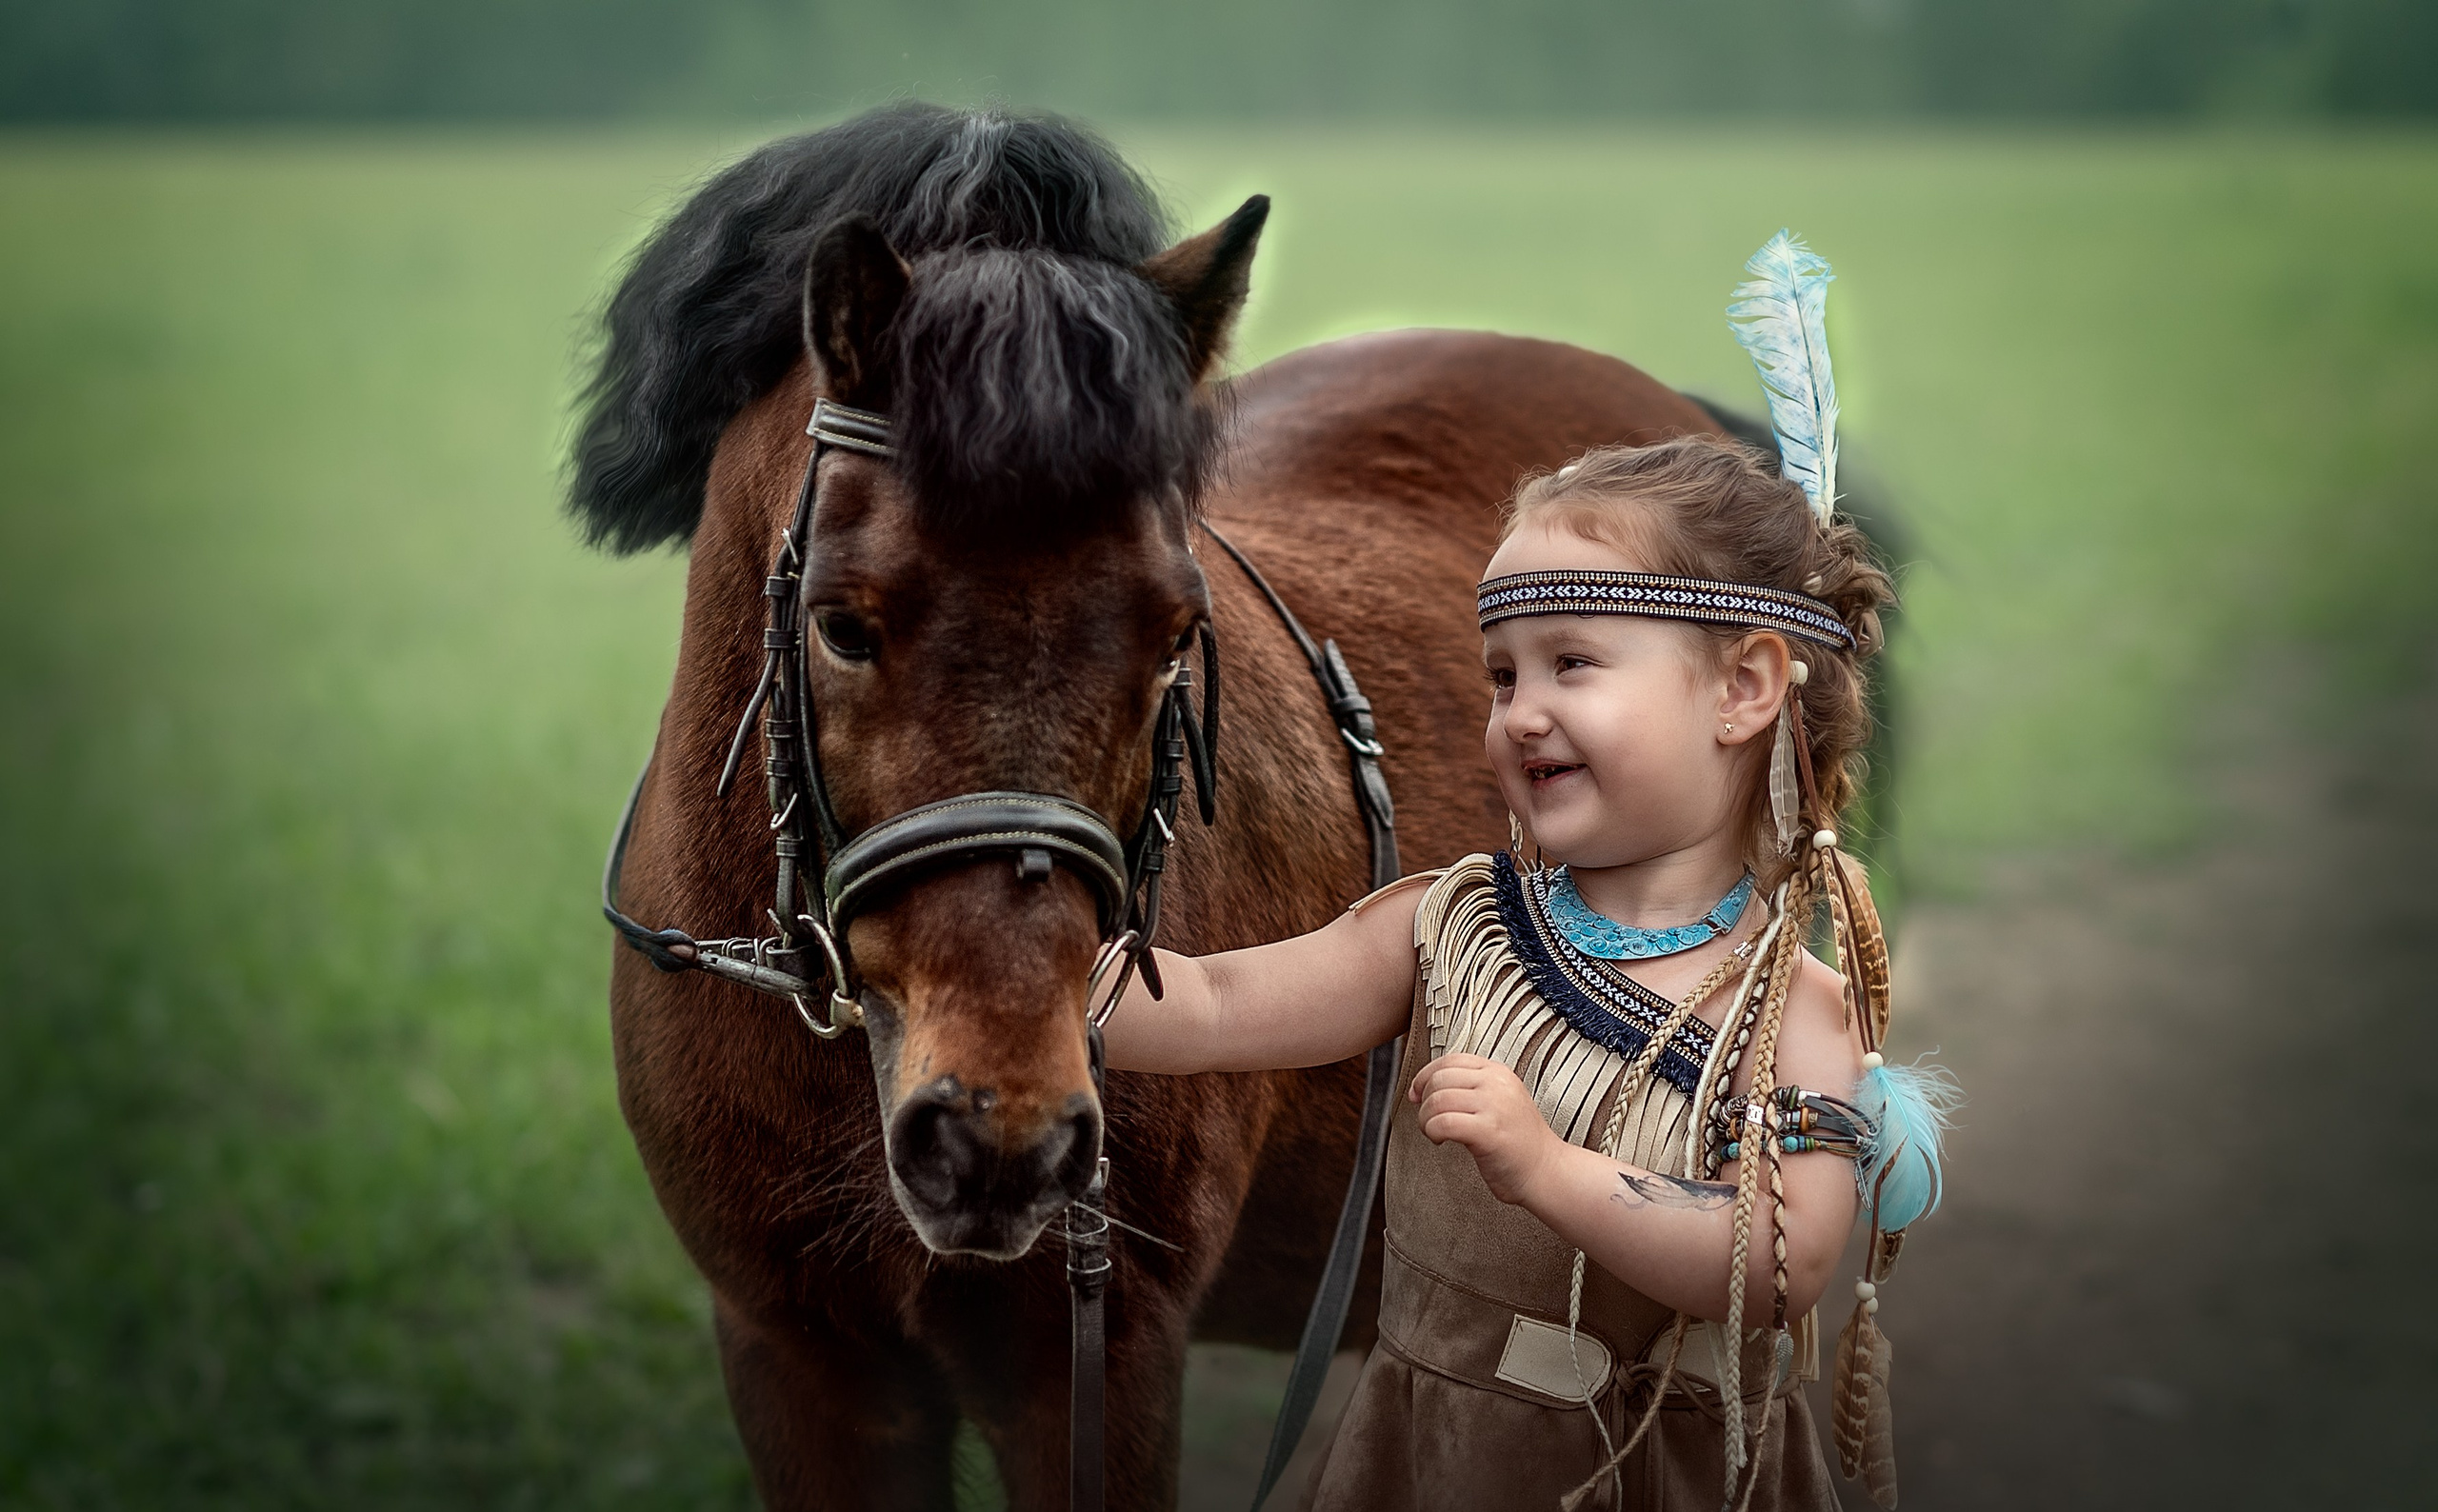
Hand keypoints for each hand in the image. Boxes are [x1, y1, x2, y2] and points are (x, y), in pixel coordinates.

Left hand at [1408, 1053, 1564, 1206]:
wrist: (1546, 1171)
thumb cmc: (1518, 1143)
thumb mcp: (1499, 1101)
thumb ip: (1471, 1088)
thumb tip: (1427, 1086)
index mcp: (1498, 1072)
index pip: (1450, 1060)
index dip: (1425, 1076)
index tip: (1417, 1095)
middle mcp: (1496, 1083)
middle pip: (1439, 1079)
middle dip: (1424, 1102)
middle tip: (1429, 1121)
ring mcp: (1494, 1105)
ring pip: (1437, 1100)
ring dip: (1425, 1120)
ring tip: (1434, 1134)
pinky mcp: (1489, 1131)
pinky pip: (1444, 1123)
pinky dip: (1433, 1132)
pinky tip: (1440, 1141)